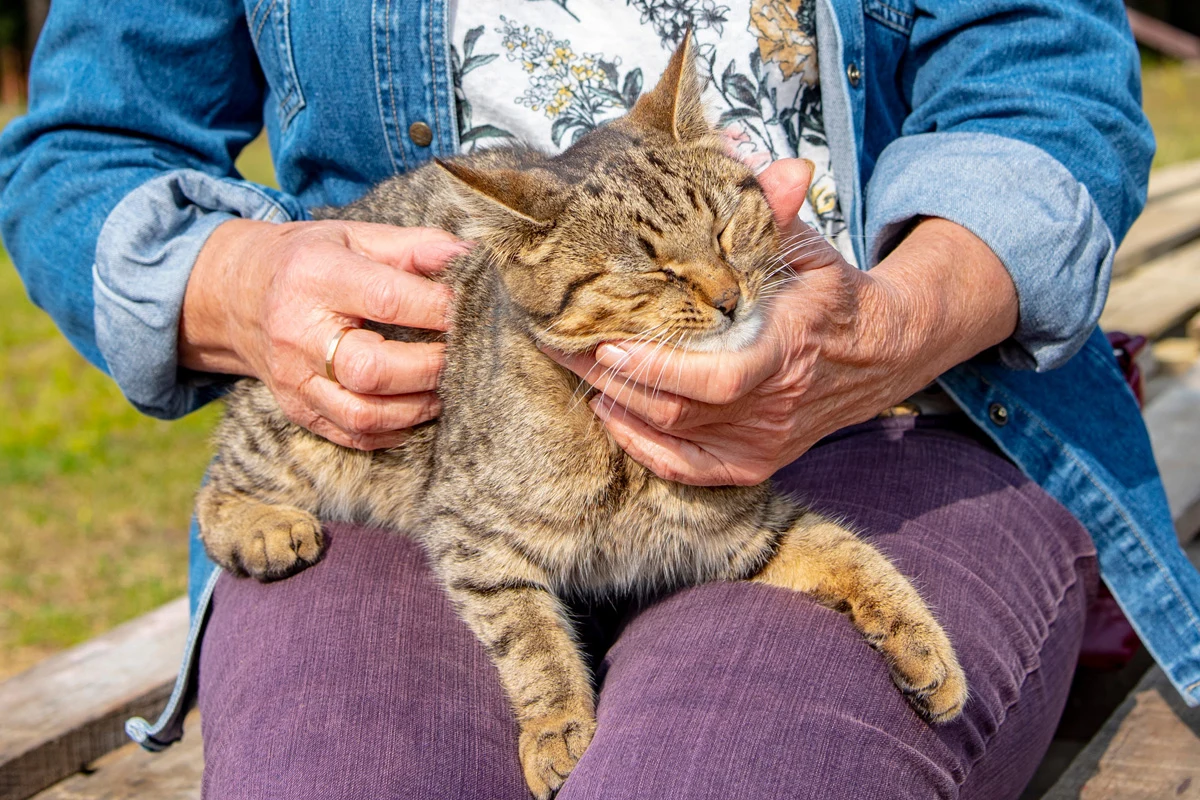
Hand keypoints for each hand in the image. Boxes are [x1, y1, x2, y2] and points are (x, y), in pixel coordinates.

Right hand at [181, 218, 469, 449]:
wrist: (239, 296)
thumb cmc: (312, 262)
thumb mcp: (356, 237)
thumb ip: (416, 246)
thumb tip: (471, 260)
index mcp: (315, 276)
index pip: (387, 299)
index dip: (439, 309)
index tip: (473, 310)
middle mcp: (298, 332)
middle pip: (372, 369)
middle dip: (431, 367)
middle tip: (463, 357)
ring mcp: (295, 379)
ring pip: (364, 414)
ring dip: (419, 407)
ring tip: (446, 386)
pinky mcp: (298, 410)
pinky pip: (354, 435)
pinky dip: (396, 429)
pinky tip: (417, 407)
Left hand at [546, 158, 1017, 485]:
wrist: (882, 354)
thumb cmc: (831, 297)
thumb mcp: (805, 249)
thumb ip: (768, 210)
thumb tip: (733, 147)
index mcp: (788, 351)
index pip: (717, 379)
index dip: (656, 368)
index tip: (608, 341)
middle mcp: (775, 407)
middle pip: (676, 408)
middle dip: (612, 376)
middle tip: (564, 340)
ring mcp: (765, 443)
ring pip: (672, 434)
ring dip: (617, 401)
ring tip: (578, 364)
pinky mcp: (754, 463)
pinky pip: (684, 467)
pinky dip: (640, 444)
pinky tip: (612, 410)